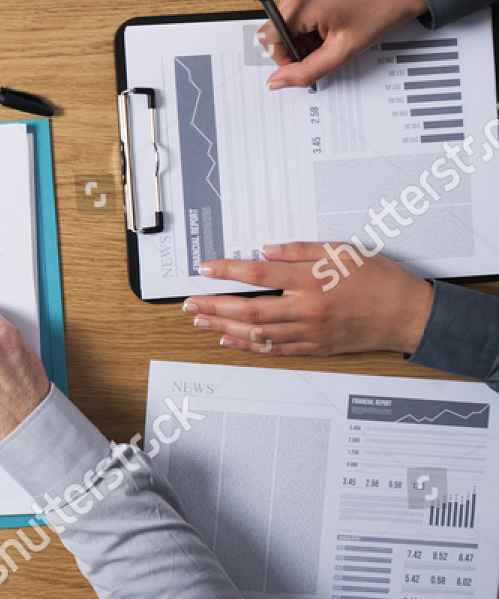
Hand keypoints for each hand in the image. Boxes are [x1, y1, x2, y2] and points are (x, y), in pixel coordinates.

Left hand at [184, 241, 433, 355]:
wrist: (408, 314)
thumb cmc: (380, 280)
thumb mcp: (342, 251)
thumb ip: (301, 250)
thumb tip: (266, 250)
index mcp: (312, 281)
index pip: (258, 274)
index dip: (227, 271)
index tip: (206, 268)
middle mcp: (307, 309)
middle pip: (249, 308)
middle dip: (214, 305)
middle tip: (189, 302)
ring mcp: (309, 332)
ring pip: (257, 332)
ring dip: (223, 327)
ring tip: (200, 320)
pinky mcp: (315, 347)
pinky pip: (274, 349)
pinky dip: (249, 345)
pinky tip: (230, 341)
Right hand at [260, 0, 427, 88]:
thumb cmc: (380, 12)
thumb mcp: (342, 51)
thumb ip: (306, 71)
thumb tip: (276, 81)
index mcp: (304, 0)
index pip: (269, 38)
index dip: (284, 57)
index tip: (306, 60)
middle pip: (275, 29)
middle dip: (295, 44)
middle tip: (324, 45)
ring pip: (282, 19)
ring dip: (300, 33)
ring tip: (328, 31)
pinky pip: (292, 6)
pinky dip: (305, 19)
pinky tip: (326, 19)